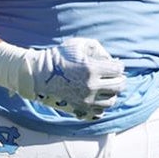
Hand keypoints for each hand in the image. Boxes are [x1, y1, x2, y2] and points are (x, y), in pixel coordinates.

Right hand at [0, 37, 125, 119]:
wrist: (39, 74)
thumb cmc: (59, 56)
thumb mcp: (78, 45)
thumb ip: (97, 49)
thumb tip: (111, 60)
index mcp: (92, 69)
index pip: (118, 70)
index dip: (118, 65)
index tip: (114, 64)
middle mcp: (91, 86)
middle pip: (119, 86)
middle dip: (119, 79)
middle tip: (114, 76)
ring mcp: (86, 100)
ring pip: (111, 101)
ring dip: (111, 93)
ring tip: (105, 87)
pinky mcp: (80, 109)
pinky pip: (100, 112)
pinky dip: (101, 106)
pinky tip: (96, 97)